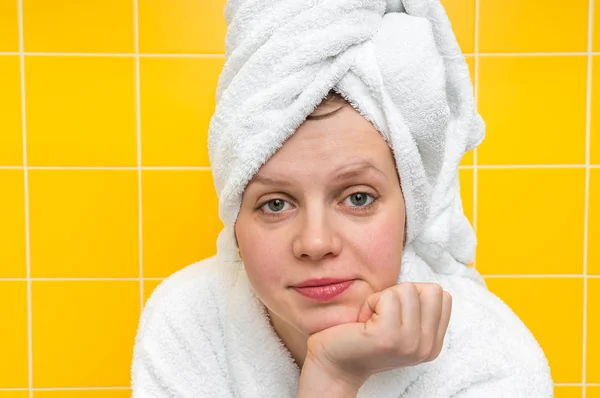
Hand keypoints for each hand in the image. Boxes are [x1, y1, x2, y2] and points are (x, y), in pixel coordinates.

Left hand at [304, 282, 452, 388]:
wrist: (334, 364)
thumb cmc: (363, 336)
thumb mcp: (403, 325)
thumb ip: (421, 310)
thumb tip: (431, 287)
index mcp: (433, 344)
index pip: (442, 296)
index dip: (413, 296)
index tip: (394, 315)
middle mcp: (427, 347)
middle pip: (430, 290)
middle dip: (402, 294)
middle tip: (383, 315)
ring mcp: (410, 343)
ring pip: (407, 290)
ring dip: (383, 298)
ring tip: (372, 320)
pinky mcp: (389, 336)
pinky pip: (388, 296)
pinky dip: (371, 302)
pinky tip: (363, 322)